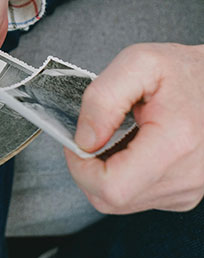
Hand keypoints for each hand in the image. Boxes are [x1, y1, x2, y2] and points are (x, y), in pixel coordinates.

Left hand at [66, 43, 203, 213]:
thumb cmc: (184, 71)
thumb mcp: (138, 63)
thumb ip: (102, 99)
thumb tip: (84, 140)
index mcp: (174, 143)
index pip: (111, 188)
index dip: (81, 168)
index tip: (77, 142)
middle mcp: (186, 176)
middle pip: (111, 200)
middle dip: (87, 169)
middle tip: (92, 134)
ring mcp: (187, 189)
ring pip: (121, 201)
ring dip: (104, 172)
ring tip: (116, 136)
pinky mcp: (184, 193)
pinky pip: (137, 196)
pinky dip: (122, 175)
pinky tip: (130, 147)